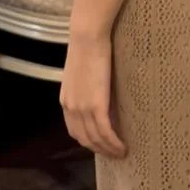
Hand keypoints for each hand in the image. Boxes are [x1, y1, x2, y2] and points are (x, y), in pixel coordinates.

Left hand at [60, 30, 126, 159]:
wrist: (87, 35)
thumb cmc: (87, 45)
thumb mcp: (82, 71)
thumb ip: (86, 87)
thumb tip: (98, 93)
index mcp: (66, 100)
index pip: (75, 130)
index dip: (88, 141)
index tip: (101, 145)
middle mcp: (71, 108)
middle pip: (85, 139)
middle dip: (99, 150)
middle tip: (114, 154)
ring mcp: (82, 108)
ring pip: (96, 140)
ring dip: (109, 150)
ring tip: (122, 153)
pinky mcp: (96, 105)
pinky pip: (105, 132)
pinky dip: (114, 143)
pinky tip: (124, 147)